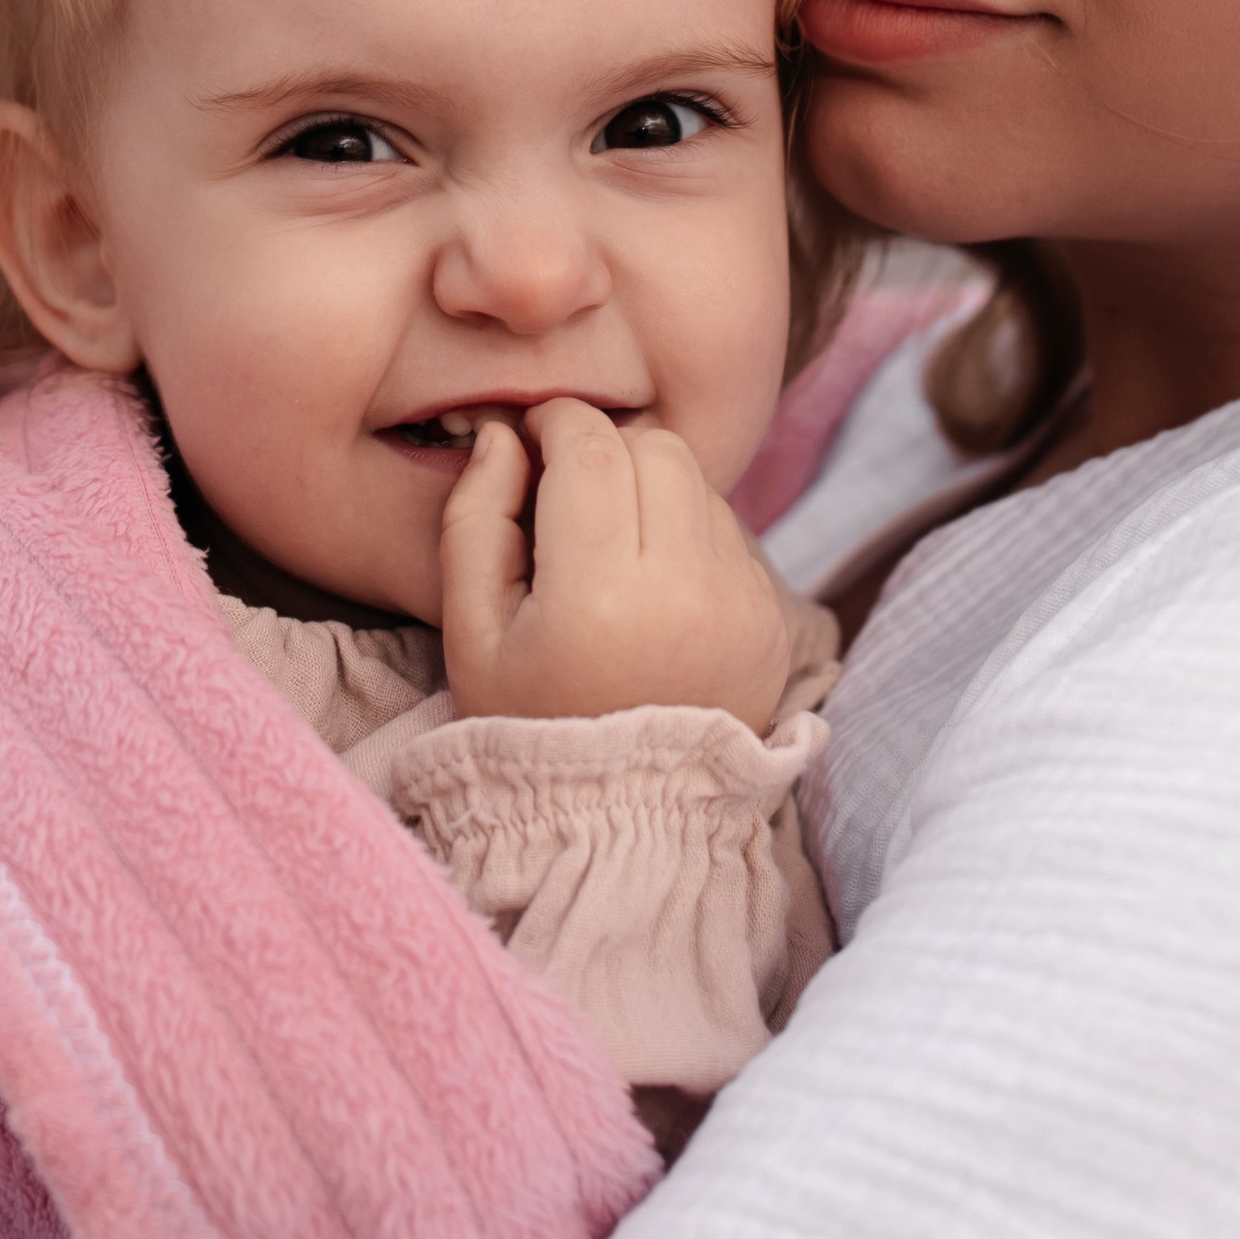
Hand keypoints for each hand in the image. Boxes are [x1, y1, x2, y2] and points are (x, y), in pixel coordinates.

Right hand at [438, 401, 795, 733]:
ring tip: (607, 537)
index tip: (530, 437)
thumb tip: (502, 436)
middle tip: (566, 486)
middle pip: (654, 448)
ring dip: (648, 484)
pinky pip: (728, 531)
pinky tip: (648, 579)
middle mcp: (684, 589)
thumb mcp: (471, 632)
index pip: (590, 447)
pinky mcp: (769, 621)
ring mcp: (740, 604)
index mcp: (600, 593)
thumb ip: (474, 520)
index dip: (555, 422)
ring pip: (697, 481)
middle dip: (605, 446)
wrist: (624, 816)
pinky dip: (685, 530)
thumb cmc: (529, 722)